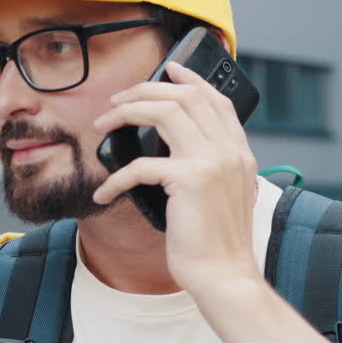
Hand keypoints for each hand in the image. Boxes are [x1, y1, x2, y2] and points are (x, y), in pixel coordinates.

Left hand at [90, 61, 261, 296]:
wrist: (225, 274)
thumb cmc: (216, 242)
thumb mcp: (221, 195)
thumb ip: (207, 167)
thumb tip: (169, 151)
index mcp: (239, 152)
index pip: (216, 100)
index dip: (190, 79)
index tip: (167, 68)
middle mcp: (229, 151)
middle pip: (185, 97)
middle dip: (144, 90)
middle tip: (117, 101)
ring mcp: (212, 163)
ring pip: (164, 113)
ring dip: (125, 114)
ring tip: (102, 126)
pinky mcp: (190, 181)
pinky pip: (141, 164)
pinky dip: (115, 178)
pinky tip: (103, 193)